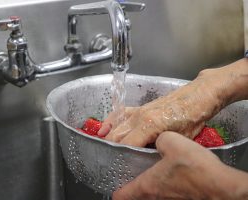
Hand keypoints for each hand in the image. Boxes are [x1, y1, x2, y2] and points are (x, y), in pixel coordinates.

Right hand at [99, 59, 247, 146]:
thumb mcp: (180, 139)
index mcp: (150, 125)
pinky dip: (110, 121)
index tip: (118, 165)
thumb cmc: (193, 117)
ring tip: (102, 149)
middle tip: (109, 160)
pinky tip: (103, 128)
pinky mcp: (141, 108)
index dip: (121, 156)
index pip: (127, 144)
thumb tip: (150, 154)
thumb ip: (162, 147)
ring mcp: (139, 111)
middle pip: (117, 135)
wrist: (198, 96)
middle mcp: (140, 117)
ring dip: (108, 137)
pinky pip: (120, 114)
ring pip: (116, 126)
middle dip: (112, 149)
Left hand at [112, 132, 243, 199]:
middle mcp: (156, 197)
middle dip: (133, 185)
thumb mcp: (172, 141)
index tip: (113, 182)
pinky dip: (165, 185)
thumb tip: (160, 140)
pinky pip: (167, 193)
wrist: (223, 186)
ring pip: (153, 195)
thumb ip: (159, 138)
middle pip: (137, 196)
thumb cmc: (195, 167)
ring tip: (153, 170)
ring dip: (150, 185)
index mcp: (147, 185)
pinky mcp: (183, 199)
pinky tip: (174, 172)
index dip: (116, 189)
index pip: (121, 195)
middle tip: (132, 171)